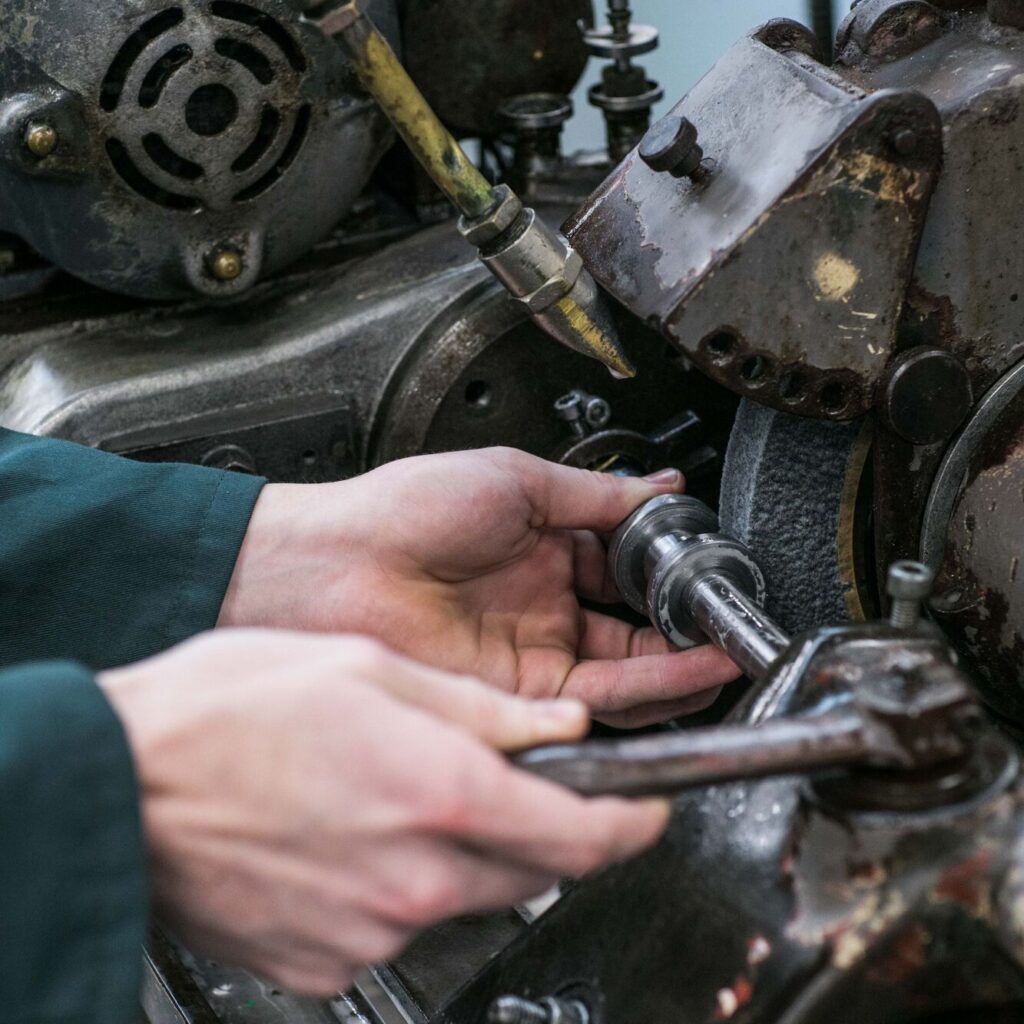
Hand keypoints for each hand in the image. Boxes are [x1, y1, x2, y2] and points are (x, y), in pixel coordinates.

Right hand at [98, 630, 668, 995]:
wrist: (122, 780)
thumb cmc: (226, 712)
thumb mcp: (369, 670)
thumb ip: (480, 708)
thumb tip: (557, 728)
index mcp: (440, 792)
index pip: (586, 834)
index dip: (633, 823)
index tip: (646, 812)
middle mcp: (416, 877)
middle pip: (534, 869)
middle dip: (543, 829)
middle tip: (506, 781)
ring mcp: (371, 929)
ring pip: (467, 896)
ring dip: (462, 852)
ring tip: (397, 792)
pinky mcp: (328, 963)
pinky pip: (399, 923)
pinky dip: (401, 885)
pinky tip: (353, 834)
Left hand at [220, 448, 738, 726]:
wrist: (333, 564)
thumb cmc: (402, 510)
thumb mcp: (516, 480)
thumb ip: (597, 496)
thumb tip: (662, 489)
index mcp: (543, 551)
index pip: (625, 573)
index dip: (669, 578)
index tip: (708, 577)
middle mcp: (541, 607)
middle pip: (632, 633)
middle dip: (686, 634)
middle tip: (731, 630)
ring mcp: (529, 655)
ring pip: (621, 674)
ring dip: (678, 668)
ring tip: (725, 656)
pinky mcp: (513, 698)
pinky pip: (591, 703)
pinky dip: (642, 694)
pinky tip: (681, 677)